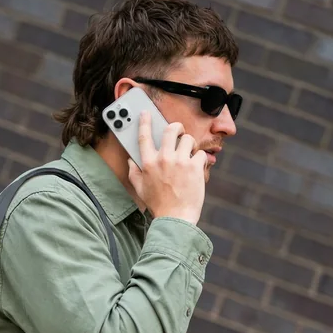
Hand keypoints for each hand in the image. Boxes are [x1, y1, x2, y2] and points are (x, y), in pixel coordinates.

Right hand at [128, 111, 206, 225]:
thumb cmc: (158, 205)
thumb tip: (131, 161)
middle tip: (179, 132)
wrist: (176, 218)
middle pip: (171, 129)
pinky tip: (196, 169)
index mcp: (148, 163)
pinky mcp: (195, 167)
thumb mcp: (140, 190)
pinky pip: (200, 153)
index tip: (146, 113)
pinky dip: (200, 160)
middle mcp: (163, 159)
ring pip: (188, 139)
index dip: (144, 122)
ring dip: (189, 145)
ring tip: (188, 156)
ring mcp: (180, 162)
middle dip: (176, 127)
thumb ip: (134, 173)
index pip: (144, 136)